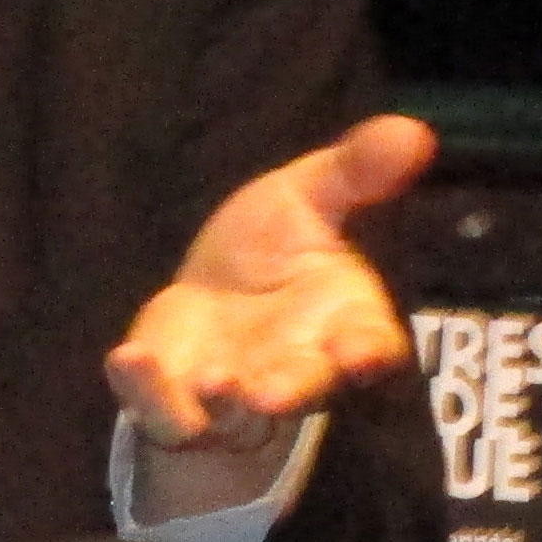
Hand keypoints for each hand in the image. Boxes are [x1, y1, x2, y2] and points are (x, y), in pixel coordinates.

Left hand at [107, 114, 436, 449]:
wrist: (211, 291)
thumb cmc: (274, 247)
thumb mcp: (309, 195)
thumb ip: (355, 171)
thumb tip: (413, 129)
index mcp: (344, 323)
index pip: (370, 345)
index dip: (369, 351)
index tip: (366, 353)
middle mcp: (294, 366)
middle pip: (301, 387)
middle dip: (289, 388)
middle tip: (272, 392)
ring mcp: (233, 391)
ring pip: (232, 412)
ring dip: (222, 401)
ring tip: (215, 382)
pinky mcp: (175, 399)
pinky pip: (160, 408)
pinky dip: (145, 390)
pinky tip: (128, 357)